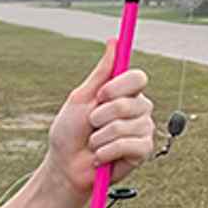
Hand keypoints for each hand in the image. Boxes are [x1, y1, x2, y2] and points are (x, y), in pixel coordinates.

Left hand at [46, 43, 154, 195]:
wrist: (65, 166)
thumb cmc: (69, 132)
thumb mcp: (81, 98)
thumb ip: (101, 72)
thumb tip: (114, 42)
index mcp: (125, 93)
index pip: (138, 77)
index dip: (118, 86)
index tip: (100, 95)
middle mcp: (138, 109)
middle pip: (131, 102)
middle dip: (102, 116)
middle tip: (91, 125)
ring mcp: (142, 130)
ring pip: (127, 126)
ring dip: (100, 137)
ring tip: (94, 144)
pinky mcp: (143, 151)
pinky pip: (129, 145)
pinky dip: (107, 151)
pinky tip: (101, 157)